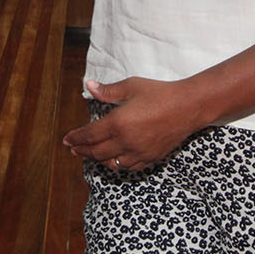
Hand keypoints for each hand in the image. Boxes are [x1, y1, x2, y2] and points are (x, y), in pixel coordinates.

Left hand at [62, 77, 206, 170]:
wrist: (188, 107)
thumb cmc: (160, 93)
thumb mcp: (131, 86)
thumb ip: (108, 90)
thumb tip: (89, 86)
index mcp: (118, 123)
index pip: (89, 135)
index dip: (76, 138)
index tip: (66, 140)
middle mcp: (126, 141)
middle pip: (97, 152)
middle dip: (83, 151)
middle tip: (74, 149)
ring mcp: (139, 152)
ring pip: (112, 163)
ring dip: (98, 160)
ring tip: (91, 155)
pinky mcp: (151, 158)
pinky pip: (129, 167)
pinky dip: (118, 165)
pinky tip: (114, 161)